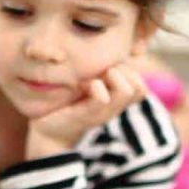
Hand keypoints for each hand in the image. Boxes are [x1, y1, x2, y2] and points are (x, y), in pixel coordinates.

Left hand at [27, 61, 147, 154]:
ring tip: (92, 79)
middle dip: (123, 72)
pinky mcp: (87, 116)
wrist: (47, 132)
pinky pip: (102, 97)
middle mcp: (113, 109)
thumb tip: (110, 56)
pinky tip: (81, 86)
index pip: (141, 87)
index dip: (129, 73)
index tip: (106, 71)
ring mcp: (102, 114)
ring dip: (112, 77)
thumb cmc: (65, 106)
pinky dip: (94, 85)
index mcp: (115, 103)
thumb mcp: (86, 87)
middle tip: (101, 74)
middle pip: (140, 88)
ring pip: (127, 90)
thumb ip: (99, 75)